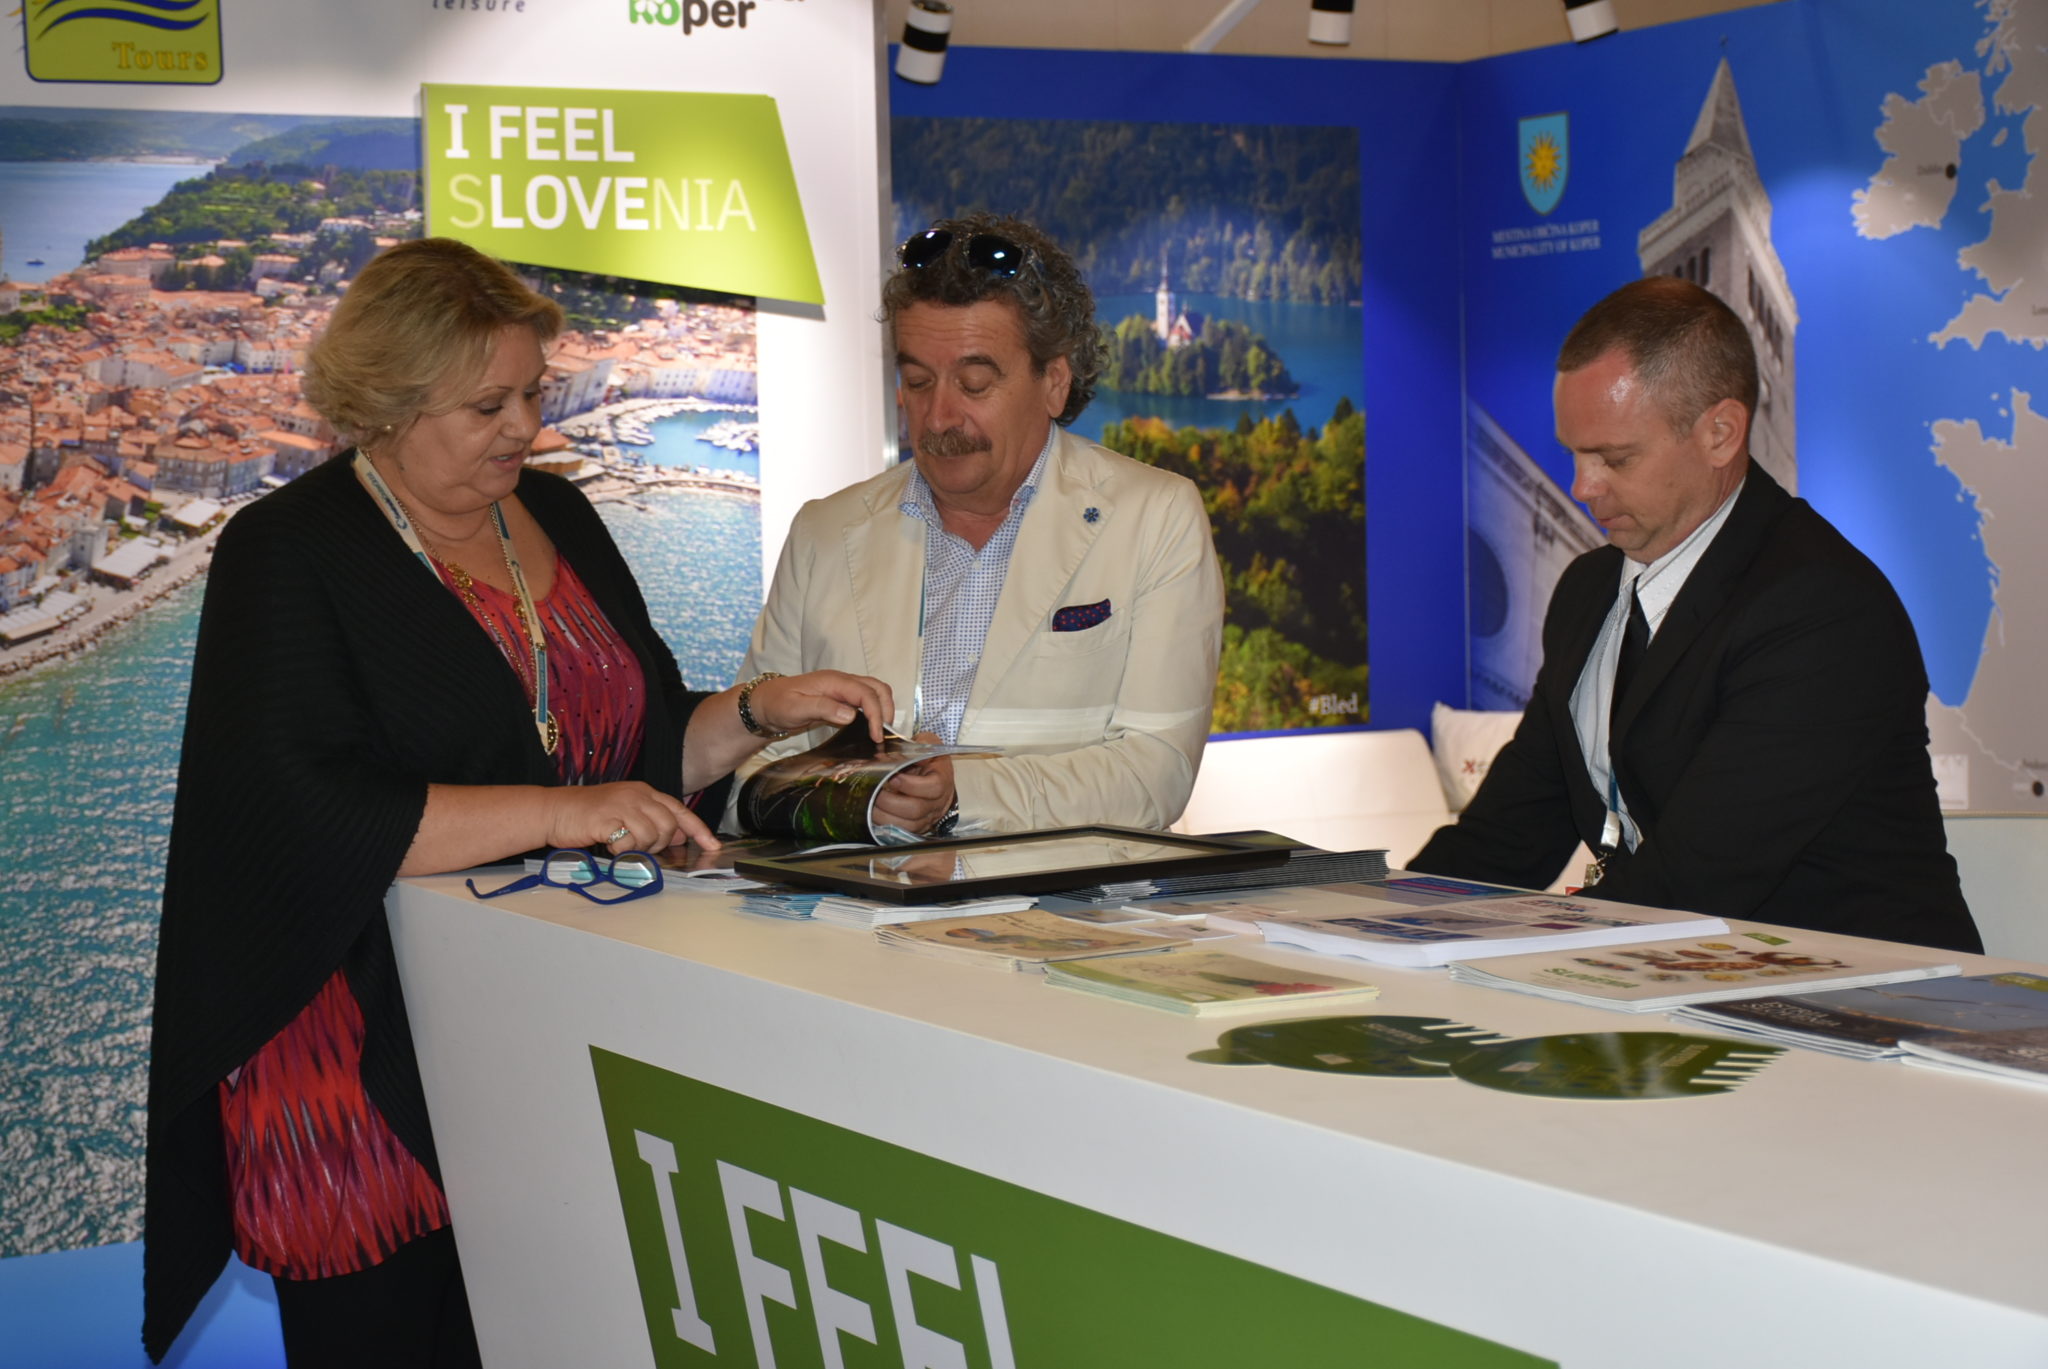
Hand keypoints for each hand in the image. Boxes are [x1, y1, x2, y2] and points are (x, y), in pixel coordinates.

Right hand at [541, 781, 717, 854]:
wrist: (554, 811)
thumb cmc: (589, 815)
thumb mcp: (625, 811)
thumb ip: (652, 819)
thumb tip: (679, 834)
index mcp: (644, 791)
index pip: (680, 810)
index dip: (699, 829)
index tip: (712, 845)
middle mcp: (637, 794)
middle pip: (669, 826)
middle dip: (660, 843)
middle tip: (638, 845)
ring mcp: (622, 805)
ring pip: (652, 835)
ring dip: (639, 847)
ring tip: (621, 843)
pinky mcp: (607, 819)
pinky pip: (628, 842)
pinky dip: (621, 850)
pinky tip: (609, 845)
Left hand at [749, 670, 893, 742]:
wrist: (764, 704)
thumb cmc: (777, 704)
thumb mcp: (796, 708)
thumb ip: (823, 708)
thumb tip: (851, 714)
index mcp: (834, 681)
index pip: (866, 693)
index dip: (876, 713)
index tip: (877, 735)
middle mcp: (841, 682)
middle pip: (877, 688)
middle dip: (886, 709)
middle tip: (884, 734)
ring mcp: (842, 691)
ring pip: (874, 693)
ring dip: (883, 709)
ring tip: (880, 732)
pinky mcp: (840, 701)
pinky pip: (864, 702)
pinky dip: (874, 713)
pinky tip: (870, 730)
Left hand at [871, 732, 955, 835]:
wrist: (937, 776)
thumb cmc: (930, 760)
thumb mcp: (927, 744)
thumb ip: (917, 744)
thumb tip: (898, 753)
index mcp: (941, 780)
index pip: (932, 788)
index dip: (911, 785)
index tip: (893, 777)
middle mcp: (936, 802)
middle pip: (916, 809)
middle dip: (891, 802)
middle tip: (875, 792)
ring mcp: (927, 817)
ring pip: (907, 825)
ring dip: (885, 816)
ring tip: (869, 804)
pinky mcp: (917, 826)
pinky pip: (901, 831)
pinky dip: (885, 825)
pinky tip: (872, 814)